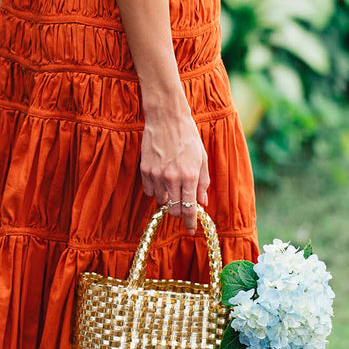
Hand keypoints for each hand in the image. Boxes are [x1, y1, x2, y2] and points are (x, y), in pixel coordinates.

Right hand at [140, 107, 209, 234]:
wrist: (166, 117)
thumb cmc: (188, 136)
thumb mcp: (202, 158)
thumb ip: (203, 183)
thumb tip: (202, 202)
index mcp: (189, 176)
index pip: (190, 209)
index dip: (190, 223)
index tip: (190, 230)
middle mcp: (172, 178)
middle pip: (174, 210)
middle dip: (179, 212)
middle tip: (183, 204)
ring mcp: (157, 174)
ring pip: (161, 202)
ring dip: (167, 200)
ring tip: (172, 187)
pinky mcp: (145, 169)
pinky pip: (149, 191)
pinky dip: (156, 191)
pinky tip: (161, 180)